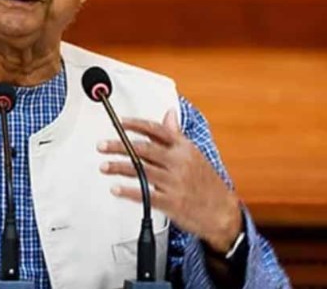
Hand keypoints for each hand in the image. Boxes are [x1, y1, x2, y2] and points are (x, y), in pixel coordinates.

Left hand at [98, 108, 241, 252]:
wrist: (223, 213)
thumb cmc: (207, 183)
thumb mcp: (194, 155)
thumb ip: (176, 136)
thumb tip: (169, 114)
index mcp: (184, 148)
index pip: (157, 130)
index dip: (136, 124)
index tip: (120, 123)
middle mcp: (179, 163)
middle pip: (144, 149)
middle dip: (120, 145)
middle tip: (102, 145)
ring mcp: (175, 183)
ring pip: (142, 171)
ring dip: (119, 167)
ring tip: (104, 166)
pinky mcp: (172, 203)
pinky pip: (146, 195)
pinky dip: (129, 192)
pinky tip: (116, 189)